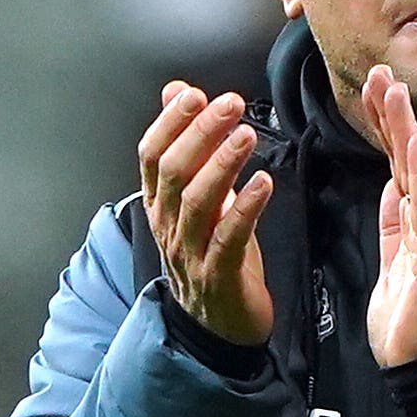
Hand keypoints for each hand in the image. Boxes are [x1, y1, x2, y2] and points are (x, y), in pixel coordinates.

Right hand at [139, 81, 273, 344]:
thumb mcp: (200, 196)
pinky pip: (229, 238)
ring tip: (246, 135)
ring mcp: (190, 252)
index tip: (194, 94)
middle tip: (230, 103)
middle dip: (200, 133)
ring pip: (196, 202)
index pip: (151, 156)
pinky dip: (245, 208)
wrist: (220, 326)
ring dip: (222, 164)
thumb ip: (189, 145)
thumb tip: (176, 91)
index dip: (170, 123)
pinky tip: (264, 183)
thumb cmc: (214, 254)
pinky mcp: (218, 276)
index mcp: (160, 205)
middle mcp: (168, 226)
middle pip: (174, 172)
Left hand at [363, 65, 416, 367]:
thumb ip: (395, 224)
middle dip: (395, 114)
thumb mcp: (396, 261)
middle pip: (413, 157)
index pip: (403, 163)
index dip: (389, 126)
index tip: (374, 91)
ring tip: (394, 91)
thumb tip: (391, 188)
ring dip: (406, 129)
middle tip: (381, 73)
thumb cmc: (412, 320)